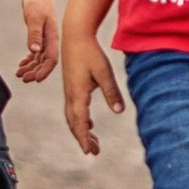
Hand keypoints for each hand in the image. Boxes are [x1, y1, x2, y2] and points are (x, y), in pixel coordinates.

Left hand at [16, 0, 62, 84]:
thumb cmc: (37, 2)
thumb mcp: (34, 18)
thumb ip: (34, 34)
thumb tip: (34, 51)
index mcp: (52, 37)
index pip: (51, 59)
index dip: (45, 71)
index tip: (36, 79)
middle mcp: (50, 40)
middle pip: (45, 62)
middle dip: (35, 72)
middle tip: (24, 79)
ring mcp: (45, 38)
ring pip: (40, 58)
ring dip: (31, 67)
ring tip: (19, 74)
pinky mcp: (39, 35)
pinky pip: (36, 52)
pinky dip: (29, 59)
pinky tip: (22, 64)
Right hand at [62, 35, 125, 156]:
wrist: (75, 35)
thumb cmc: (91, 53)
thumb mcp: (104, 72)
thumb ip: (112, 92)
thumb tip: (119, 112)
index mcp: (77, 94)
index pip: (79, 122)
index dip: (84, 138)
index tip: (90, 152)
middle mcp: (70, 95)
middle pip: (74, 123)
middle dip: (83, 138)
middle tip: (95, 152)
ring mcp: (69, 91)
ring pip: (72, 117)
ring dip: (81, 130)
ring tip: (94, 142)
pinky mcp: (71, 86)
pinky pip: (73, 109)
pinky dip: (80, 120)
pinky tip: (89, 123)